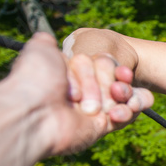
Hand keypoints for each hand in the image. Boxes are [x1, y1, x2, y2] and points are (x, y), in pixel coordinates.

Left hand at [3, 33, 153, 155]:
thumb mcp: (39, 50)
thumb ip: (46, 42)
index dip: (105, 65)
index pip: (99, 62)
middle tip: (105, 85)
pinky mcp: (101, 128)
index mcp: (69, 75)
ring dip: (126, 92)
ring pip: (124, 95)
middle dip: (110, 78)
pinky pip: (127, 115)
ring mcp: (92, 110)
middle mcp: (80, 92)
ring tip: (117, 94)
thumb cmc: (36, 80)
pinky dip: (132, 109)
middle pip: (112, 77)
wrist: (33, 114)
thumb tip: (46, 38)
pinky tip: (126, 107)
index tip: (108, 66)